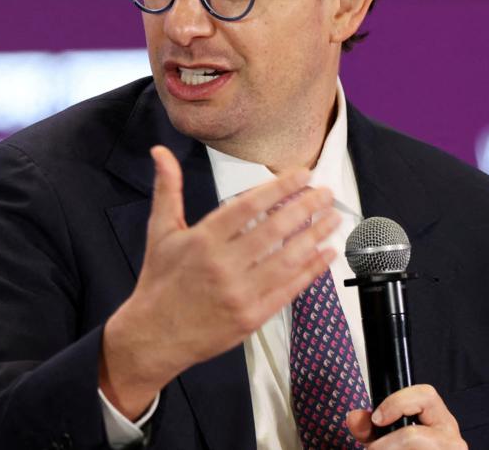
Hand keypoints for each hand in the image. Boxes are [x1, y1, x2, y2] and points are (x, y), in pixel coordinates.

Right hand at [100, 145, 339, 417]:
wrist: (154, 336)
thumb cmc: (160, 281)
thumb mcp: (160, 231)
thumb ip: (167, 188)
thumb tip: (161, 151)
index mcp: (202, 240)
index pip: (248, 206)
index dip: (279, 188)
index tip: (303, 175)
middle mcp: (223, 265)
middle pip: (274, 230)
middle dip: (306, 207)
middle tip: (327, 192)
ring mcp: (240, 293)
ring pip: (287, 259)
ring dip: (315, 236)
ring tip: (334, 218)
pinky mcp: (252, 317)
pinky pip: (289, 290)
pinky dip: (312, 271)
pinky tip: (327, 254)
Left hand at [346, 385, 468, 448]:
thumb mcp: (387, 439)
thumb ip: (368, 427)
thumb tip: (354, 417)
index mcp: (441, 421)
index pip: (426, 396)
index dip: (397, 404)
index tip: (378, 419)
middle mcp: (451, 439)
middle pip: (412, 436)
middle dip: (386, 445)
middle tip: (375, 448)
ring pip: (410, 446)